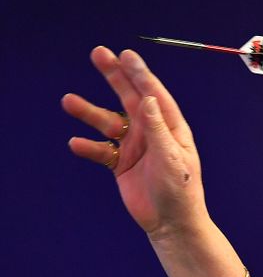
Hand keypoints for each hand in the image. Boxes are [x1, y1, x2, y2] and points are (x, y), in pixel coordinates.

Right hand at [62, 47, 208, 238]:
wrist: (171, 223)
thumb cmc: (180, 190)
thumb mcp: (170, 158)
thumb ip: (157, 129)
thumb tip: (148, 98)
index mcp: (170, 128)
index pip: (154, 94)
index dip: (141, 74)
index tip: (126, 55)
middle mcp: (152, 132)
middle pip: (130, 98)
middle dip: (115, 77)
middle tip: (98, 53)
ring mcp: (135, 147)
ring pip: (108, 123)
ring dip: (89, 112)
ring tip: (68, 101)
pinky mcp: (121, 164)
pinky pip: (100, 150)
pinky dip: (88, 147)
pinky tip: (76, 143)